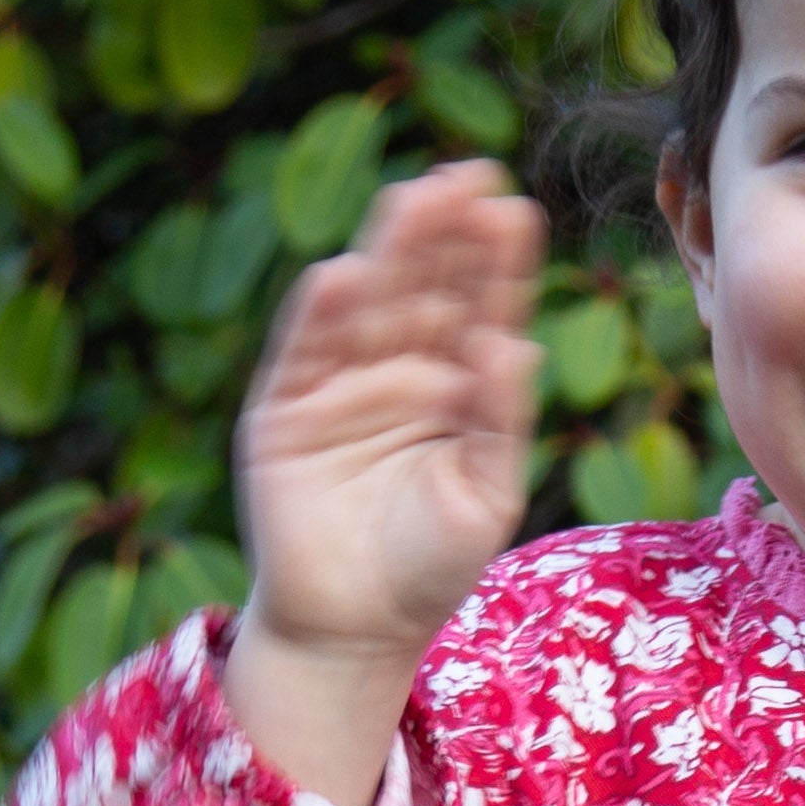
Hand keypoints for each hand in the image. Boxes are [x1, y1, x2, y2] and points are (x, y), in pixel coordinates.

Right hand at [227, 162, 542, 803]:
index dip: (496, 262)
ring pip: (367, 307)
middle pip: (424, 290)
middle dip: (445, 236)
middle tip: (469, 177)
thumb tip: (519, 340)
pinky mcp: (285, 412)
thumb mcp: (486, 494)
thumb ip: (500, 420)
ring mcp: (340, 387)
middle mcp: (400, 373)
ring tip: (415, 199)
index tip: (515, 207)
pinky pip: (303, 355)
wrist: (356, 628)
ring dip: (388, 254)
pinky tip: (342, 275)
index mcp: (458, 388)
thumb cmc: (432, 565)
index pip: (479, 309)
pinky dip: (320, 317)